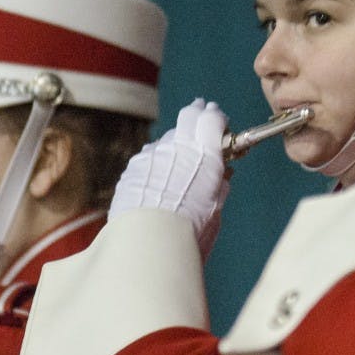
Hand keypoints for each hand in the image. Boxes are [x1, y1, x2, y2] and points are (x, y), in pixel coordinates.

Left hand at [109, 98, 229, 258]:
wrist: (148, 242)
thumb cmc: (189, 232)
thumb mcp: (215, 209)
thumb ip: (218, 186)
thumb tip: (221, 175)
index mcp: (205, 154)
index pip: (212, 118)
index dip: (217, 118)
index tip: (220, 123)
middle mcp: (177, 147)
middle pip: (188, 116)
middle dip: (197, 114)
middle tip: (201, 113)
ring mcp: (153, 154)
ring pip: (167, 138)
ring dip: (176, 143)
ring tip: (180, 160)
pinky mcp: (134, 167)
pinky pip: (150, 156)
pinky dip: (158, 161)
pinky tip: (159, 178)